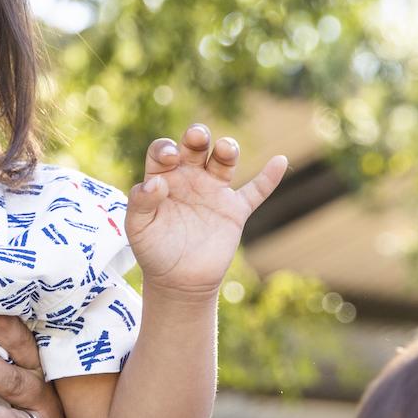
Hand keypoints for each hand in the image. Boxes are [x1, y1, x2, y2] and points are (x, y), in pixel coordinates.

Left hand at [126, 124, 286, 300]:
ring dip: (227, 149)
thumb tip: (155, 182)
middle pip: (195, 147)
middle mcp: (189, 178)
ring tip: (225, 149)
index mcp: (163, 178)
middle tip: (197, 137)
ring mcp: (214, 192)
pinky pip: (256, 190)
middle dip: (197, 136)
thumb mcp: (137, 227)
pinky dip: (270, 177)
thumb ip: (141, 201)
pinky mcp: (234, 210)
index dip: (164, 148)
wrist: (179, 281)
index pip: (162, 152)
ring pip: (224, 161)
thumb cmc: (153, 251)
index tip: (168, 158)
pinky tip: (280, 161)